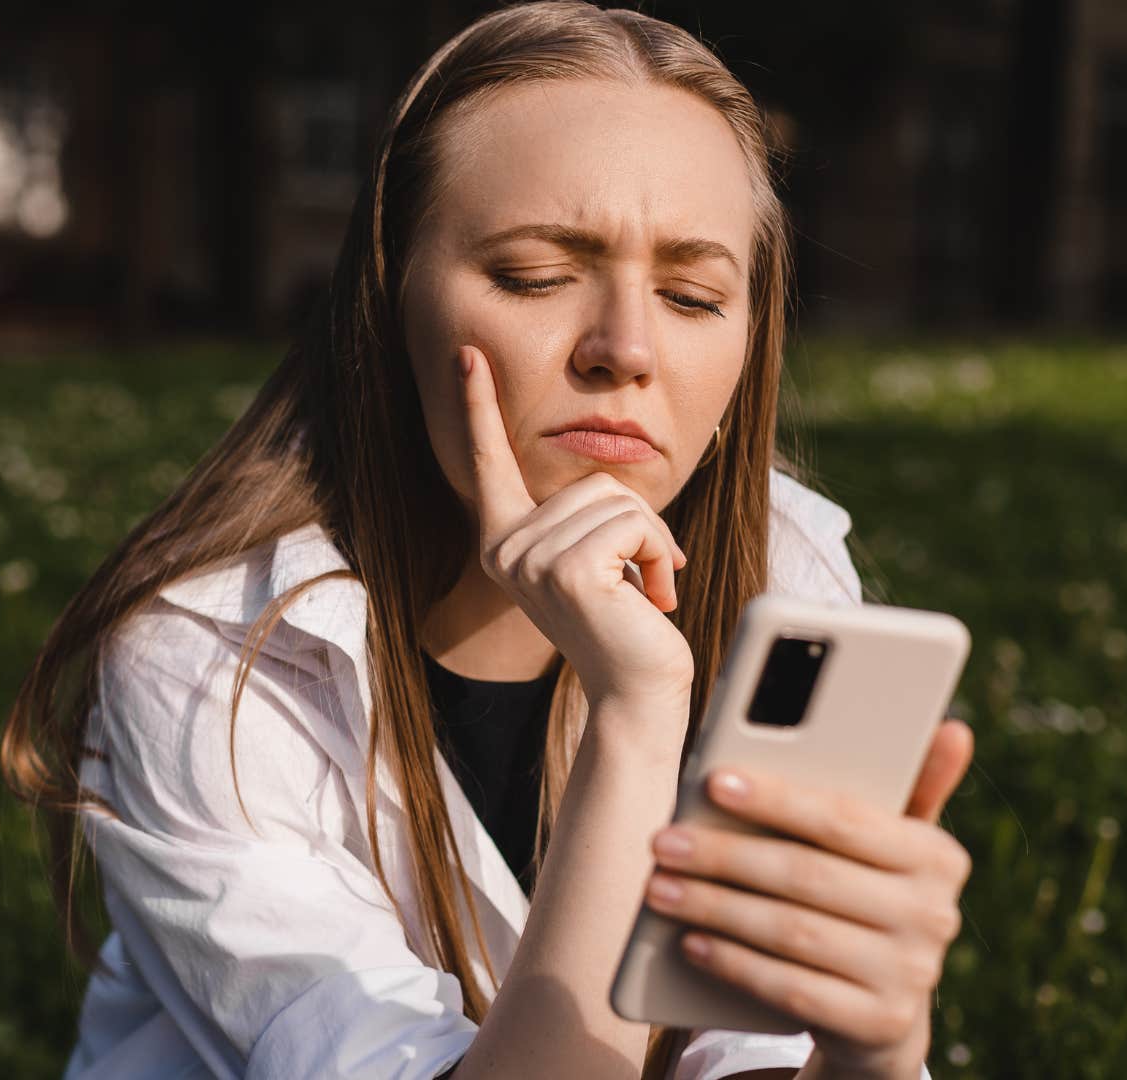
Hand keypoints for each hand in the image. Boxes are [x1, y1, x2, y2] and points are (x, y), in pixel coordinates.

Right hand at [458, 344, 692, 712]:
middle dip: (637, 522)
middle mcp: (504, 549)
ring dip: (651, 542)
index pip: (490, 463)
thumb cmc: (625, 626)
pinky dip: (658, 555)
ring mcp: (530, 560)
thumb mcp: (596, 558)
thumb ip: (586, 517)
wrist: (636, 691)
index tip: (468, 354)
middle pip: (592, 480)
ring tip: (644, 592)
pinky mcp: (566, 569)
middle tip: (641, 579)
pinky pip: (633, 525)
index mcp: (504, 542)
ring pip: (617, 500)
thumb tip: (607, 485)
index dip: (479, 406)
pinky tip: (651, 599)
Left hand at [640, 719, 975, 1078]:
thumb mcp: (888, 847)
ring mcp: (911, 975)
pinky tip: (691, 942)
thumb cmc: (867, 900)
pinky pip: (792, 989)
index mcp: (938, 856)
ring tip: (661, 888)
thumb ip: (904, 787)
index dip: (777, 799)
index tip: (713, 781)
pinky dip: (735, 964)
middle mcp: (935, 915)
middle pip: (807, 875)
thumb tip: (952, 728)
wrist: (880, 1013)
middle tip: (664, 843)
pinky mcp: (880, 1025)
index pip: (846, 818)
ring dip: (716, 908)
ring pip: (793, 932)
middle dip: (725, 856)